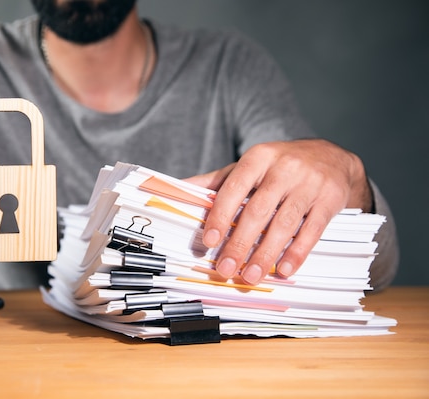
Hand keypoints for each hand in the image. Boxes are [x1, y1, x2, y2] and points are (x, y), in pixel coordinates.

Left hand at [185, 139, 372, 284]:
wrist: (330, 157)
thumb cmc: (279, 166)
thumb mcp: (249, 166)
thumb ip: (217, 181)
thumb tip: (178, 187)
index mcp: (258, 158)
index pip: (234, 188)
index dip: (220, 216)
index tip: (210, 242)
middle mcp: (284, 168)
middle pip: (257, 211)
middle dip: (240, 243)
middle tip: (226, 268)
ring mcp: (309, 184)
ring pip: (284, 224)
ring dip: (266, 254)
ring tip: (251, 276)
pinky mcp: (330, 200)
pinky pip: (312, 230)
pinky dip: (297, 253)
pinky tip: (284, 269)